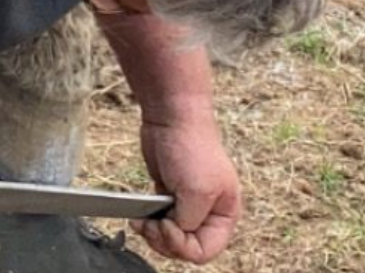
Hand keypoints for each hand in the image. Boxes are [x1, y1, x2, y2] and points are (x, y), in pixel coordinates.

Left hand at [136, 117, 240, 264]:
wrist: (172, 115)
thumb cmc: (191, 147)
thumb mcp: (197, 192)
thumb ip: (190, 223)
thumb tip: (177, 235)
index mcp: (225, 213)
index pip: (206, 250)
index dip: (183, 246)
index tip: (167, 227)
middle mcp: (209, 211)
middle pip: (187, 247)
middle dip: (166, 241)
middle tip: (151, 226)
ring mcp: (188, 203)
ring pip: (172, 237)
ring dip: (154, 234)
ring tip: (141, 222)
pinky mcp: (169, 193)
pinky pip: (160, 221)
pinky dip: (149, 223)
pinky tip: (139, 216)